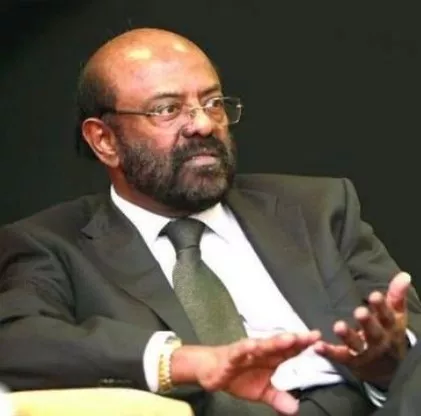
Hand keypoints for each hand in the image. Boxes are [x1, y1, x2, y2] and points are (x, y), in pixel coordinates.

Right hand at [172, 331, 320, 414]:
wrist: (211, 370)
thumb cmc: (238, 376)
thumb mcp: (262, 391)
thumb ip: (278, 398)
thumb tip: (296, 409)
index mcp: (271, 358)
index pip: (291, 352)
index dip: (305, 348)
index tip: (321, 343)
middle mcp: (262, 351)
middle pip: (281, 345)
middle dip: (296, 340)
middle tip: (312, 337)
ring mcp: (247, 351)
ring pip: (263, 345)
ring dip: (276, 341)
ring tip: (290, 338)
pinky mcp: (232, 355)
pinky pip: (240, 351)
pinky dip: (246, 347)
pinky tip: (253, 345)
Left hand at [314, 271, 410, 388]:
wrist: (388, 369)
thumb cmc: (389, 334)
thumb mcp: (395, 316)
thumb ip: (396, 295)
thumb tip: (403, 275)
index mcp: (389, 327)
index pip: (387, 316)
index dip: (381, 306)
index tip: (375, 295)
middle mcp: (378, 340)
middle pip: (373, 332)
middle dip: (367, 322)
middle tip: (360, 312)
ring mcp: (364, 352)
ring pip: (355, 345)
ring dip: (347, 336)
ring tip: (338, 326)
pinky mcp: (350, 360)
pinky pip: (338, 356)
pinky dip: (328, 351)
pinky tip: (317, 345)